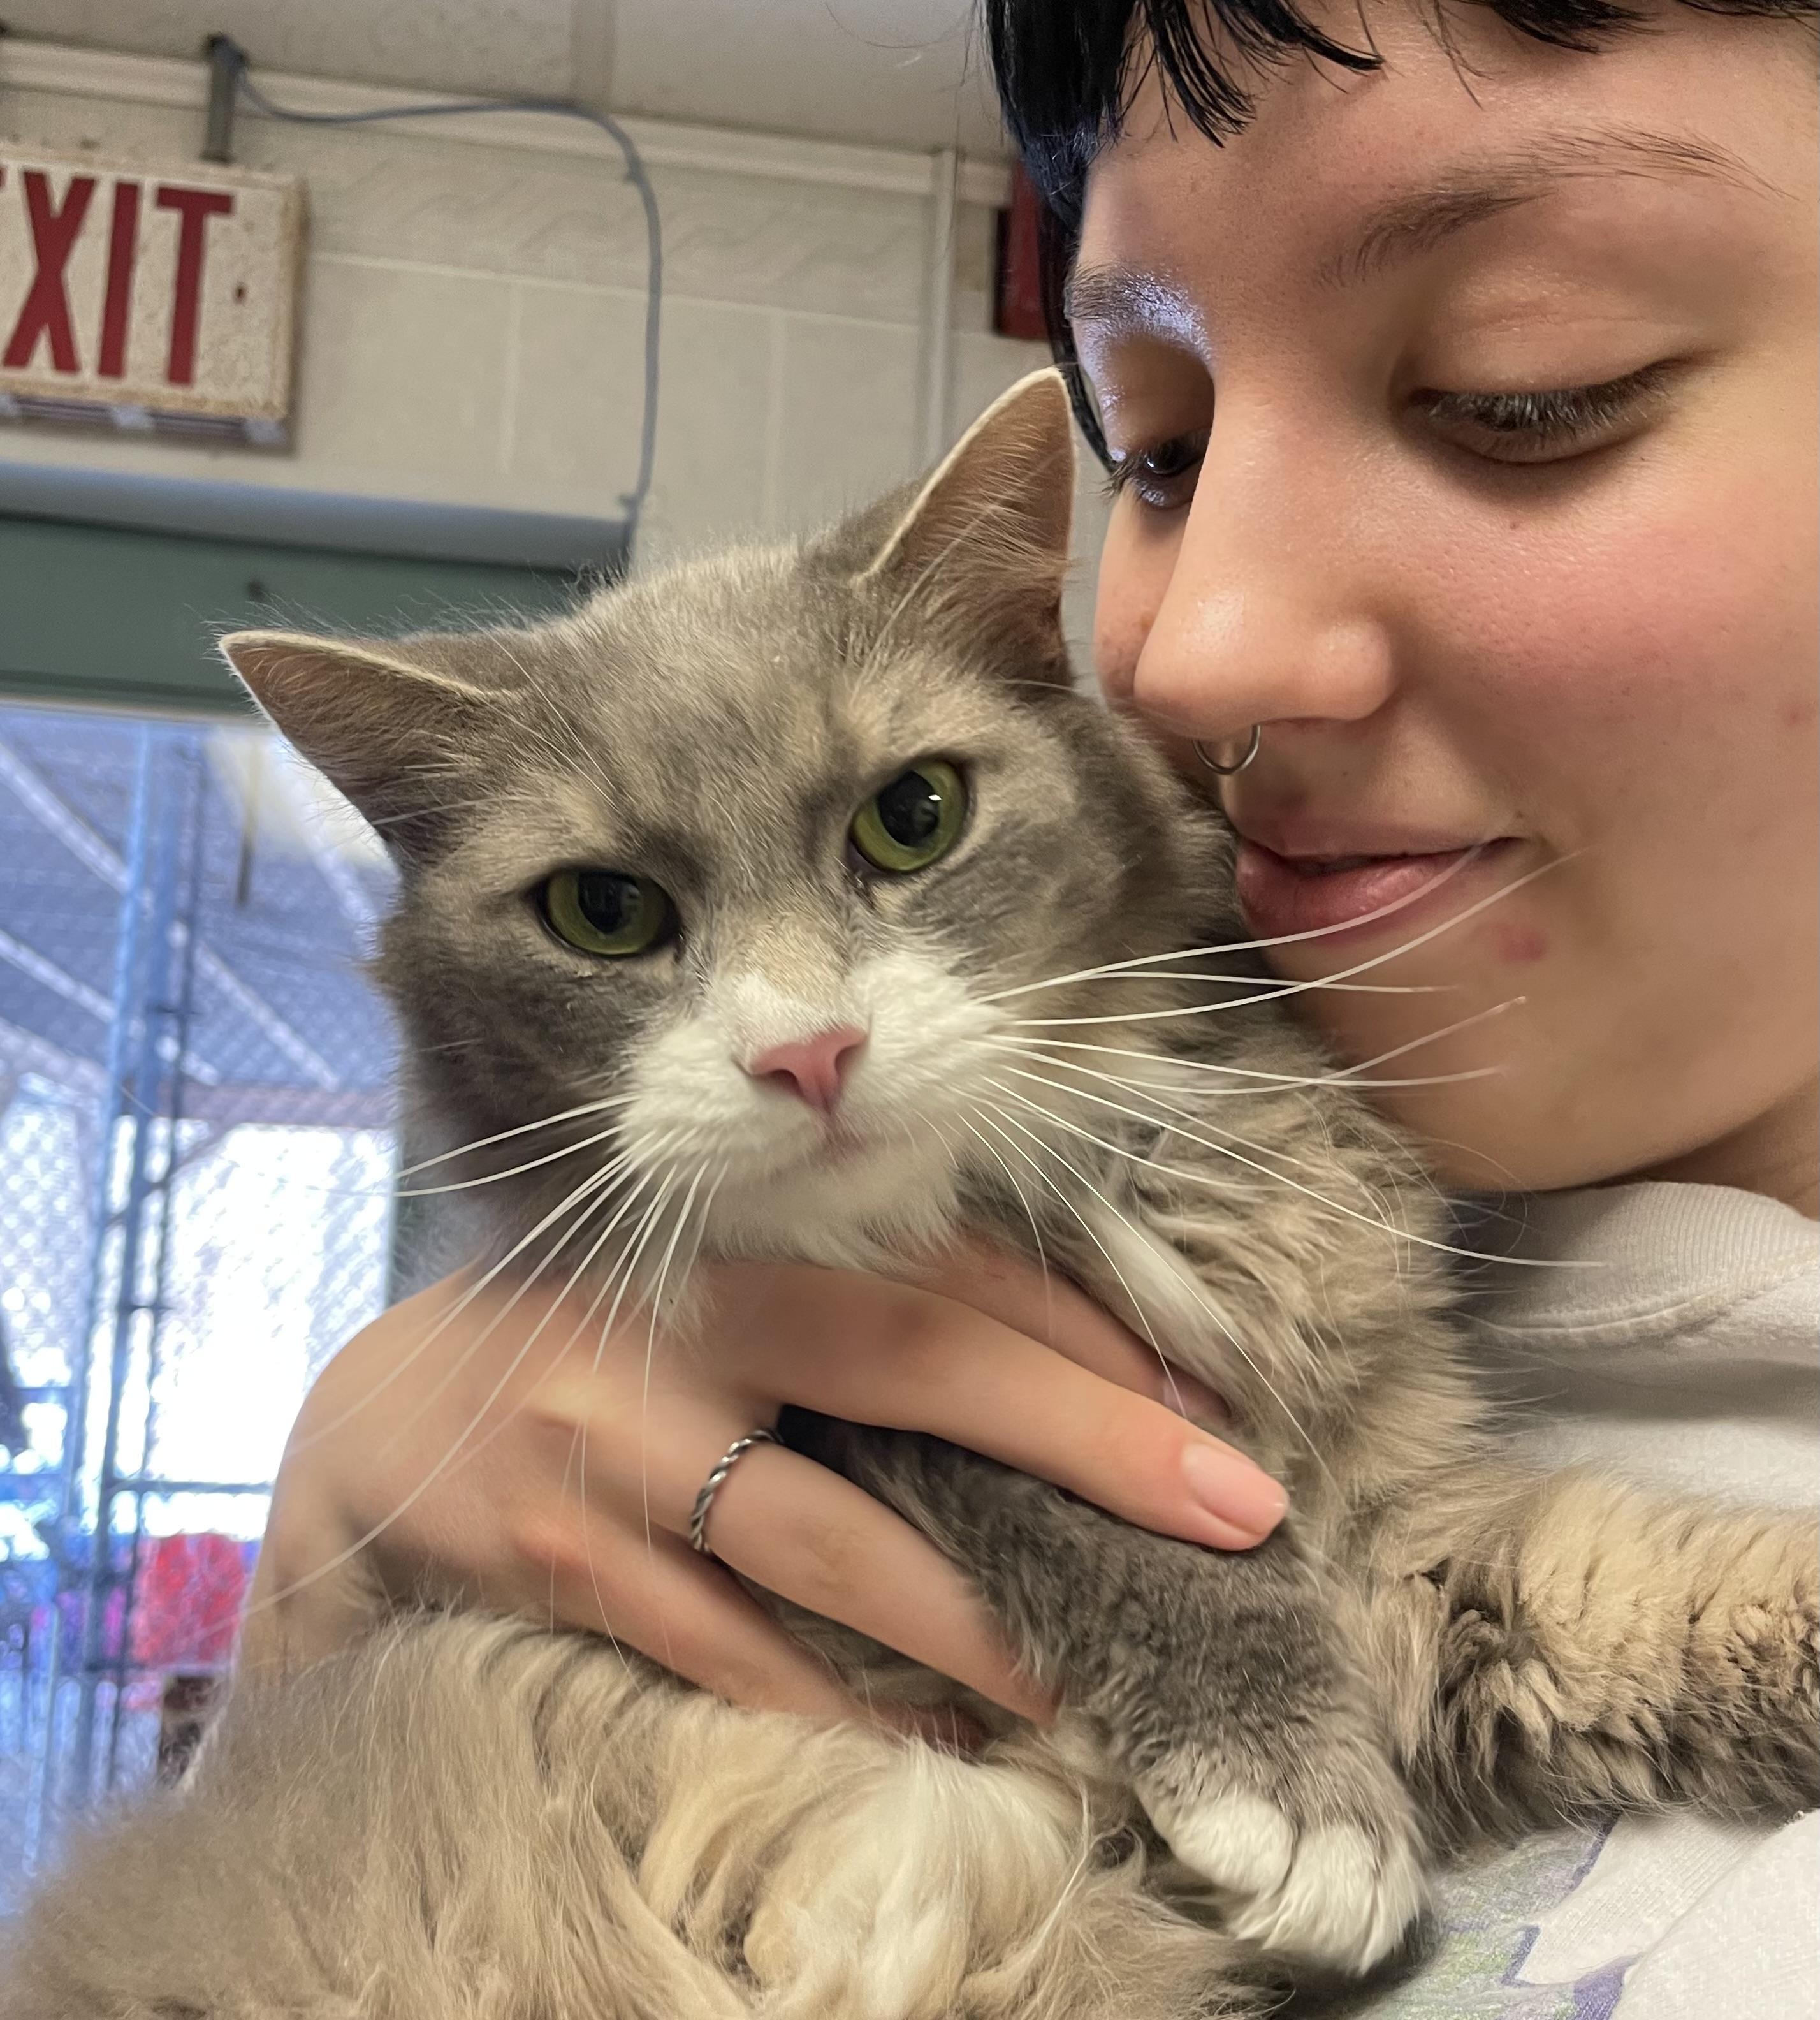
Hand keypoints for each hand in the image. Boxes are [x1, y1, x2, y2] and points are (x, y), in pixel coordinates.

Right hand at [241, 1249, 1287, 1728]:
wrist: (382, 1420)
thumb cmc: (596, 1346)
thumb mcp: (715, 1297)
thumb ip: (859, 1314)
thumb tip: (1073, 1372)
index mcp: (743, 1239)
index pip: (947, 1269)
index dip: (1086, 1328)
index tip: (1212, 1402)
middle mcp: (686, 1319)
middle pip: (920, 1361)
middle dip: (1089, 1437)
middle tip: (1236, 1511)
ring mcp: (616, 1442)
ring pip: (831, 1536)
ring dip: (979, 1615)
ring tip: (1095, 1675)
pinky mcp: (559, 1560)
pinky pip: (726, 1653)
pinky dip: (835, 1704)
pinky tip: (927, 1739)